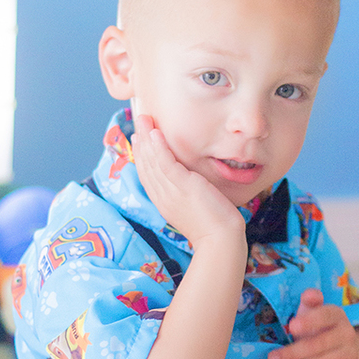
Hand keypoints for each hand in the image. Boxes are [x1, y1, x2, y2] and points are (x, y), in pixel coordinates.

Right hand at [131, 116, 244, 249]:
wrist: (220, 240)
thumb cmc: (213, 226)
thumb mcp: (193, 206)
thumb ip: (186, 193)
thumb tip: (189, 181)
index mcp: (163, 202)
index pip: (147, 175)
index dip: (141, 155)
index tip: (139, 139)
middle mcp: (162, 196)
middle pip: (145, 165)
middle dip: (141, 141)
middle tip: (138, 120)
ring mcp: (170, 192)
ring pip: (152, 161)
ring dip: (146, 138)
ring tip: (144, 118)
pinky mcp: (182, 186)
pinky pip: (165, 163)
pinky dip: (158, 147)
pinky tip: (155, 134)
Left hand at [267, 289, 358, 358]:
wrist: (339, 350)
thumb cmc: (318, 329)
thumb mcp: (311, 313)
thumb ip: (309, 303)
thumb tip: (309, 295)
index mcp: (336, 315)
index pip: (325, 315)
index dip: (309, 321)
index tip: (292, 327)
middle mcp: (346, 334)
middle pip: (319, 344)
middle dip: (293, 352)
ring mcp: (349, 355)